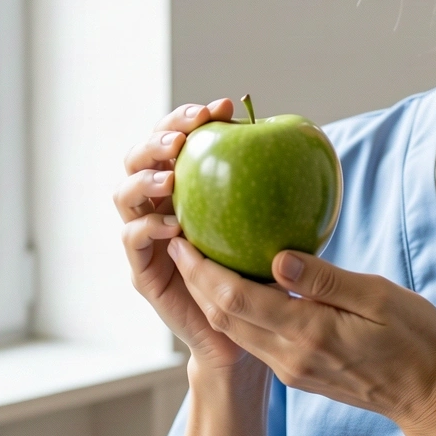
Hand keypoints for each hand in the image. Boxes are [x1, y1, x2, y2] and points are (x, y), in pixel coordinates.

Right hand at [116, 99, 262, 375]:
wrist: (247, 329)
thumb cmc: (264, 270)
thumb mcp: (272, 222)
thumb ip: (276, 185)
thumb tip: (311, 137)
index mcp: (186, 184)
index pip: (177, 137)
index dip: (193, 117)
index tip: (223, 106)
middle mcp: (158, 204)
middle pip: (139, 156)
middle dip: (160, 137)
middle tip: (187, 136)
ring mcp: (145, 235)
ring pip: (124, 194)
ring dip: (146, 179)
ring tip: (172, 177)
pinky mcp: (143, 270)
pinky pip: (133, 240)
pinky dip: (150, 228)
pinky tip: (176, 225)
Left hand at [168, 239, 435, 430]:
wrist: (428, 394)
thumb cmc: (414, 340)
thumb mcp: (380, 297)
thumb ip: (326, 279)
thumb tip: (278, 258)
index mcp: (309, 333)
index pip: (237, 300)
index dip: (203, 271)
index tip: (185, 239)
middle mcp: (290, 356)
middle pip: (224, 317)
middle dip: (195, 280)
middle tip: (179, 241)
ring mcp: (291, 368)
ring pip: (234, 331)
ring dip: (209, 297)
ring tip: (199, 260)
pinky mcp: (297, 372)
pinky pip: (253, 339)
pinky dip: (234, 312)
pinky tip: (237, 287)